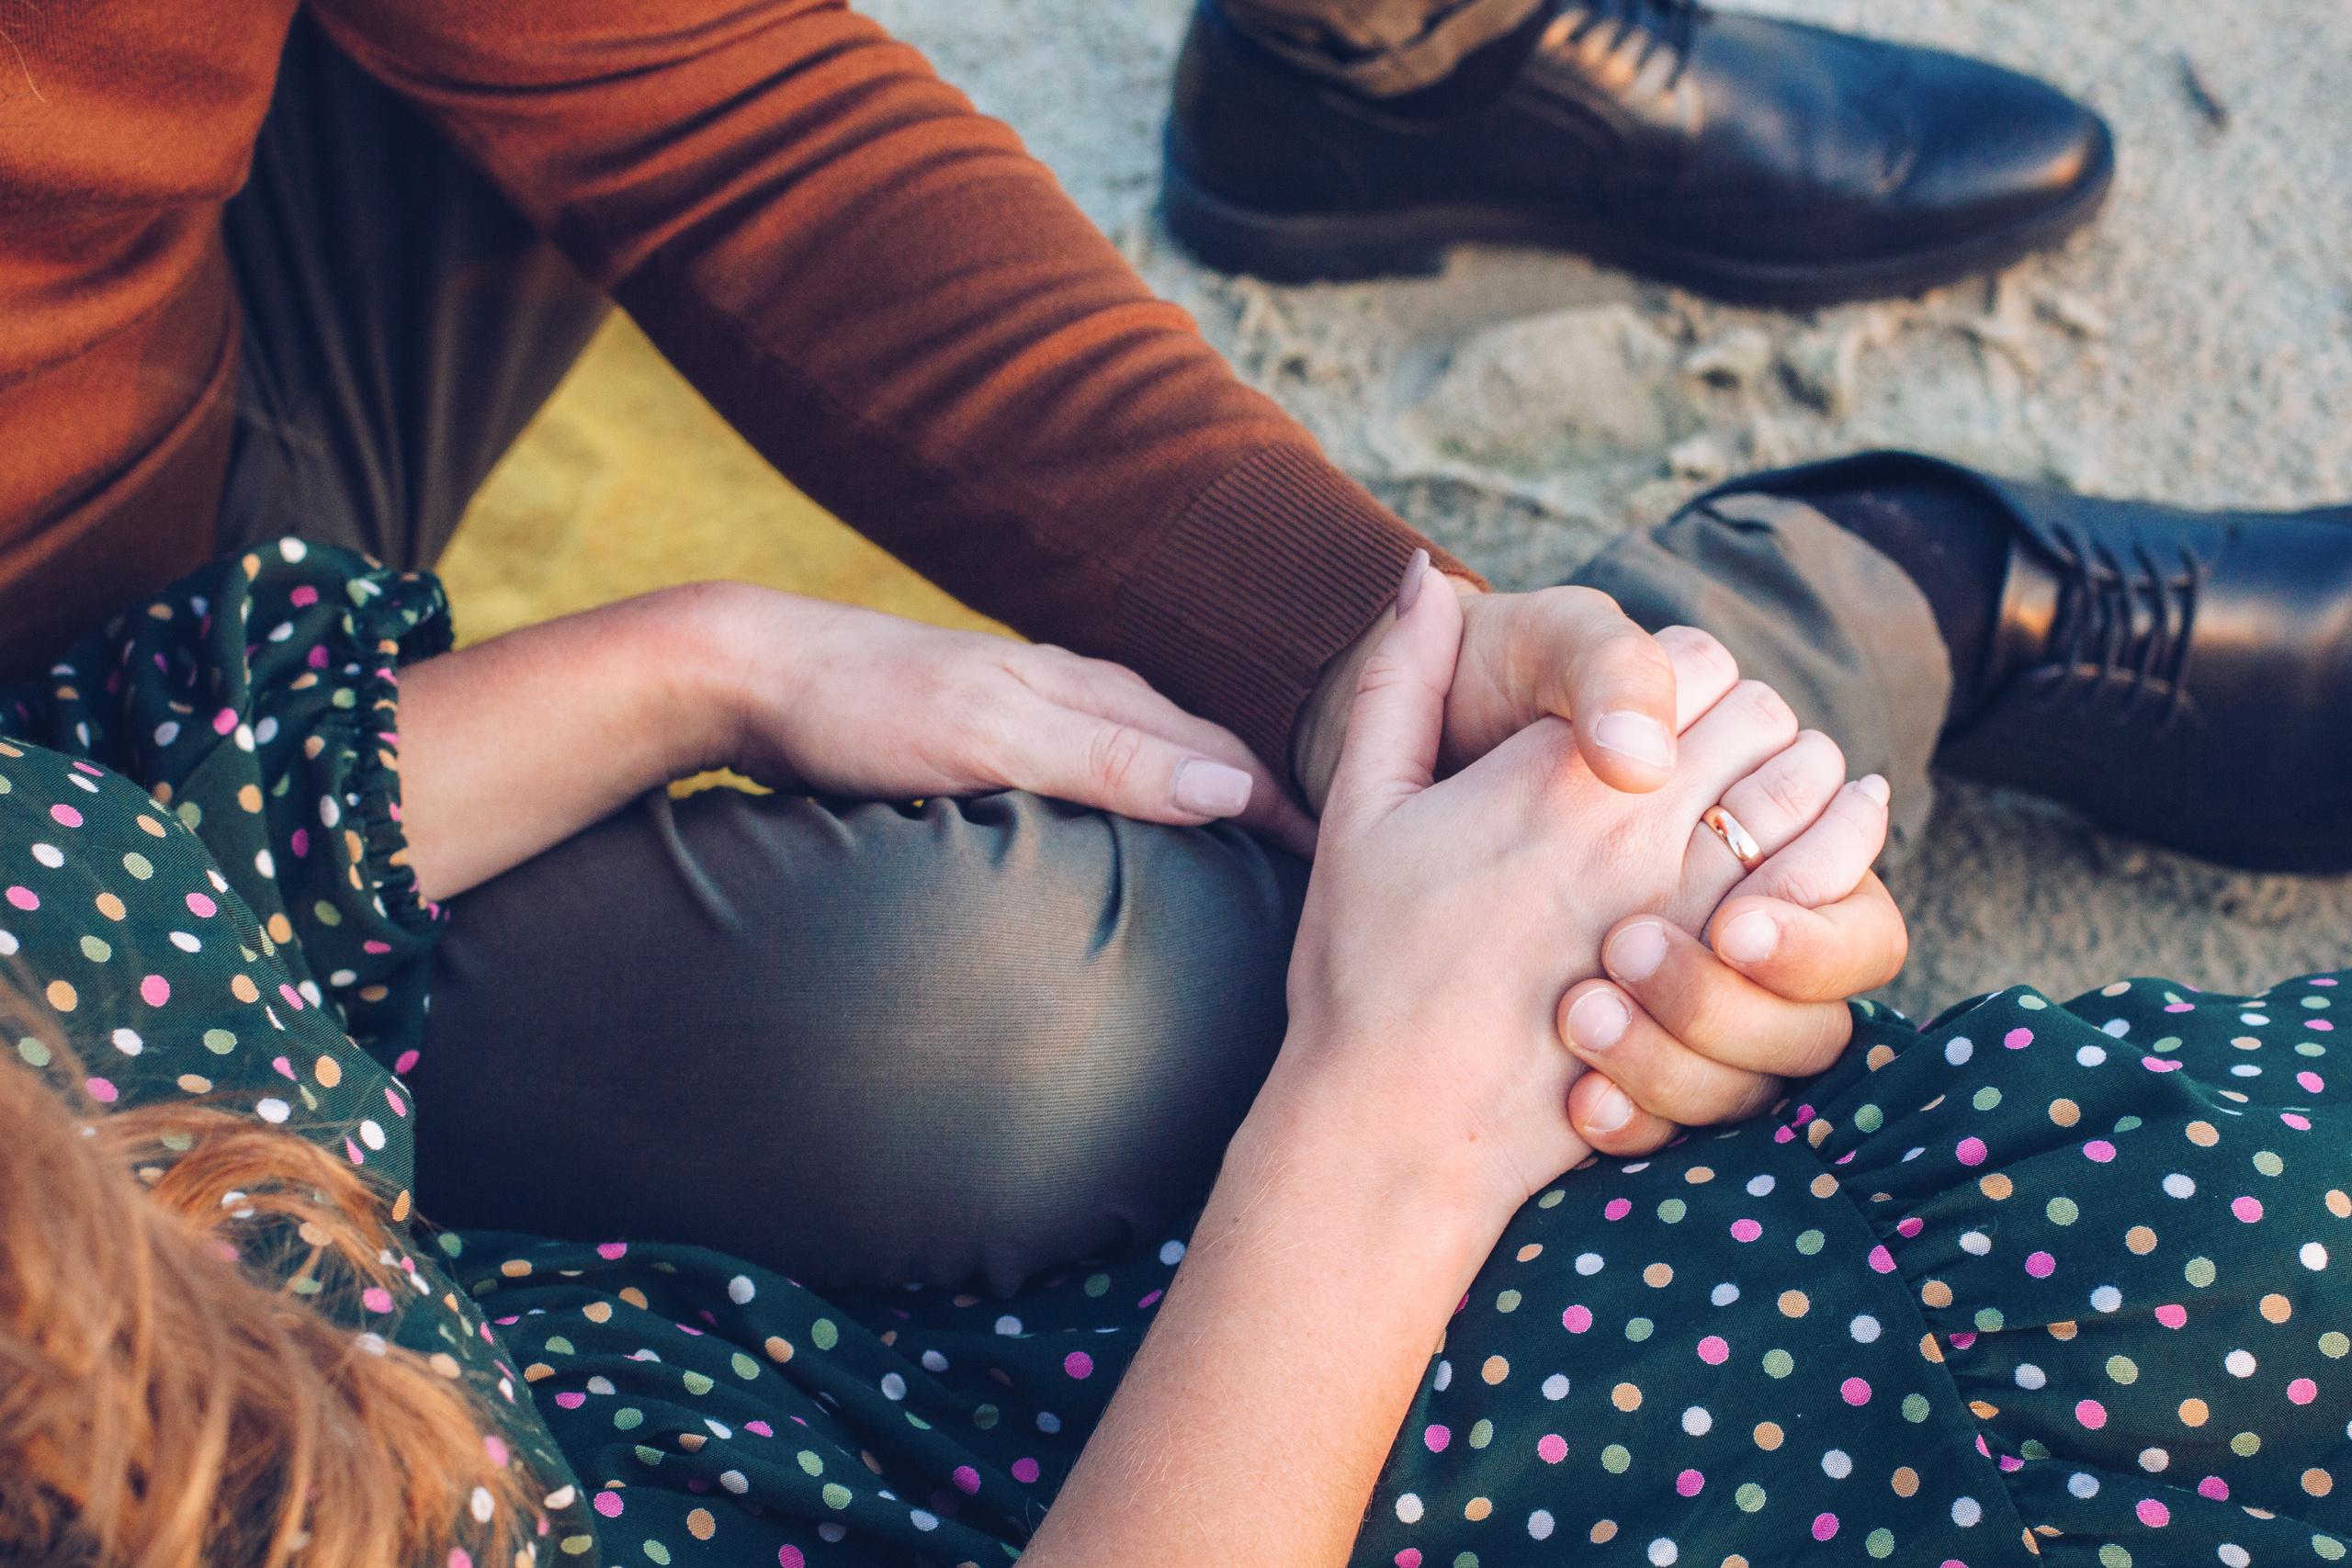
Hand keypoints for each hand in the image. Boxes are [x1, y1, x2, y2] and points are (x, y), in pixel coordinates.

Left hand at [711, 586, 1317, 855]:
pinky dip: (1144, 799)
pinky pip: (1098, 770)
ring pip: (1151, 757)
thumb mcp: (992, 738)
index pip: (1225, 753)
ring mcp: (1036, 714)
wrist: (753, 674)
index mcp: (1093, 691)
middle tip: (1333, 865)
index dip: (1291, 805)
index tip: (1353, 859)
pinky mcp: (994, 740)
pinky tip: (1138, 832)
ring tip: (1257, 853)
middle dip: (1270, 798)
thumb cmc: (866, 706)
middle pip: (1201, 750)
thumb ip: (1109, 763)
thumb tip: (1232, 791)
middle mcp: (1076, 695)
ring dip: (1210, 798)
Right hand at [1273, 555, 1866, 1219]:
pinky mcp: (1727, 994)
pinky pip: (1834, 906)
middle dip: (1748, 726)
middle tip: (1712, 758)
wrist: (1393, 1126)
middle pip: (1766, 717)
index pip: (1688, 661)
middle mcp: (1642, 829)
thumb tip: (1425, 579)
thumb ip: (1393, 685)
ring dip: (1804, 793)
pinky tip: (1811, 881)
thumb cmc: (1365, 972)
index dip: (1682, 676)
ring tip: (1770, 807)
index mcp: (1560, 773)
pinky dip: (1835, 878)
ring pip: (1815, 796)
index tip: (1653, 713)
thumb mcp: (1359, 813)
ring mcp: (1696, 912)